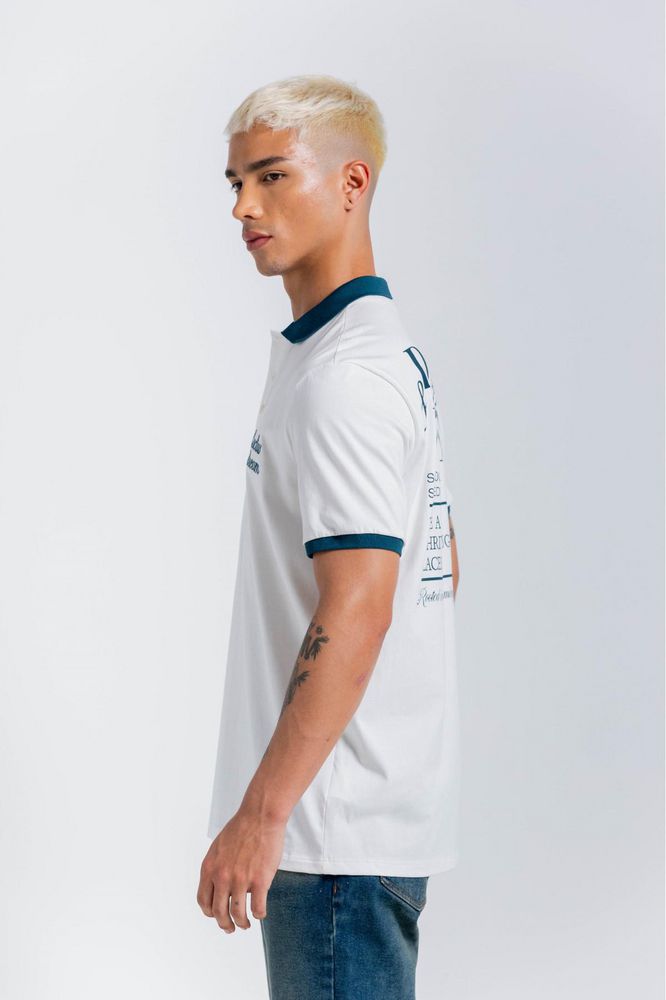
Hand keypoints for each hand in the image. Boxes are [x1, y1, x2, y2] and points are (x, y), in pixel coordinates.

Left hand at [197, 806, 285, 932]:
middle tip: (230, 928)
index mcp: (209, 868)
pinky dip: (258, 915)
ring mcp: (241, 880)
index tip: (217, 915)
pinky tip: (260, 913)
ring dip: (241, 924)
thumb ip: (216, 866)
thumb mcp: (218, 847)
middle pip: (218, 912)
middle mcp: (222, 877)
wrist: (260, 815)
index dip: (209, 912)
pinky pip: (258, 908)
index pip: (203, 900)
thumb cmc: (242, 827)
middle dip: (224, 924)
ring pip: (237, 914)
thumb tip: (218, 884)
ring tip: (246, 925)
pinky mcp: (260, 881)